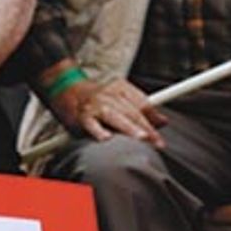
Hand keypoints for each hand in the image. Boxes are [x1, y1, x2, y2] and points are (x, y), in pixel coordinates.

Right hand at [50, 78, 167, 146]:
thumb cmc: (99, 100)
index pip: (142, 103)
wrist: (66, 90)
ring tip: (141, 138)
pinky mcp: (83, 116)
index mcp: (121, 88)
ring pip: (115, 116)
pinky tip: (106, 138)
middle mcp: (109, 94)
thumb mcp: (121, 99)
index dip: (154, 119)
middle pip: (132, 111)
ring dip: (129, 128)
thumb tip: (163, 121)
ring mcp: (96, 105)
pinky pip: (92, 124)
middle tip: (157, 142)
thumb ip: (142, 111)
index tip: (161, 137)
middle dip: (146, 128)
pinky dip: (99, 131)